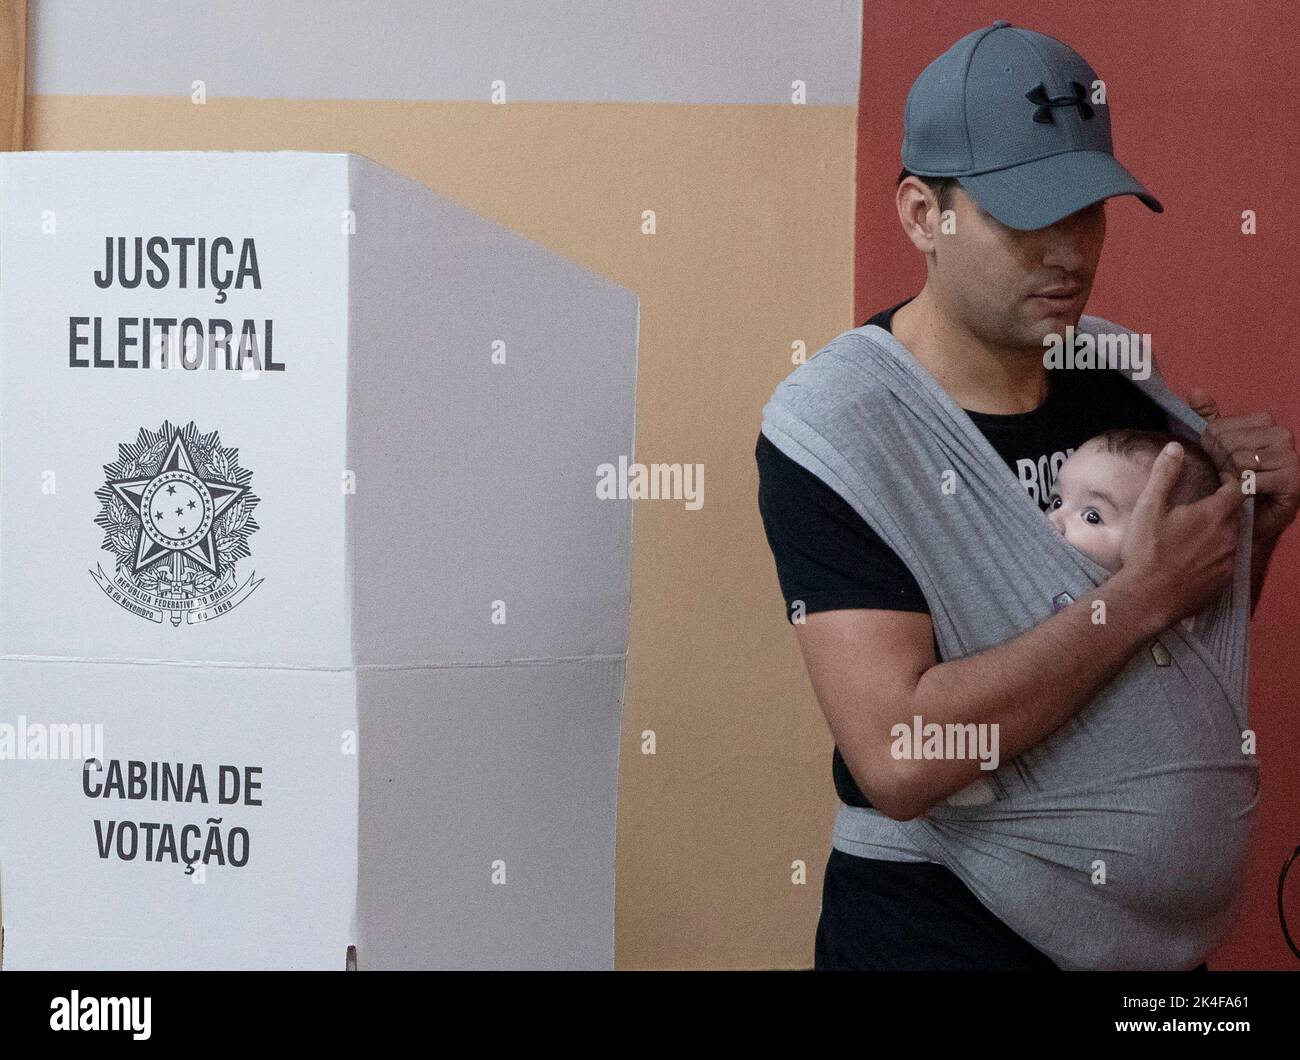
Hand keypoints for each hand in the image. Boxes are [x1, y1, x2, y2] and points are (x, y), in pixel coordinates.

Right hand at [1118, 441, 1245, 626]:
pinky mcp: (1223, 581)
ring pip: (1230, 538)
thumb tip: (1175, 447)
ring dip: (1218, 533)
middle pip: (1234, 514)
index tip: (1219, 479)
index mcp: (1213, 515)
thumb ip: (1164, 475)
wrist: (1147, 598)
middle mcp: (1228, 537)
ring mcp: (1228, 561)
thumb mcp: (1149, 507)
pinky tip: (1193, 559)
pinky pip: (1225, 561)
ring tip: (1194, 535)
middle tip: (1200, 507)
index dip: (1229, 481)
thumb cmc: (1146, 551)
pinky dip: (1214, 556)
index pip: (1237, 489)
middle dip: (1221, 508)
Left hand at [1187, 387, 1299, 544]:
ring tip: (1236, 484)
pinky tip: (1245, 493)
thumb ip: (1207, 418)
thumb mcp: (1216, 445)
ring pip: (1240, 461)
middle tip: (1227, 476)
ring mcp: (1290, 456)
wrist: (1251, 514)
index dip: (1208, 448)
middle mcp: (1281, 434)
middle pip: (1228, 444)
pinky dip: (1242, 489)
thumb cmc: (1234, 477)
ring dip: (1230, 477)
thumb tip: (1195, 391)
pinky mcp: (1293, 479)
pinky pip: (1253, 479)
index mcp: (1263, 421)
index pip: (1217, 428)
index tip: (1216, 459)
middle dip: (1219, 464)